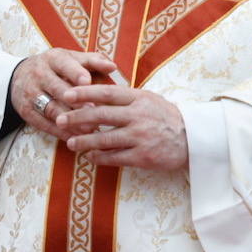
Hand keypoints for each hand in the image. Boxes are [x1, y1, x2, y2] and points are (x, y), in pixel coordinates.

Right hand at [10, 49, 116, 139]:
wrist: (20, 76)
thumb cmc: (57, 67)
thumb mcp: (72, 59)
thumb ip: (93, 61)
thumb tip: (113, 66)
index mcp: (53, 59)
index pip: (64, 65)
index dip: (76, 74)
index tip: (88, 82)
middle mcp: (39, 75)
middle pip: (57, 89)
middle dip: (75, 101)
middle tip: (94, 111)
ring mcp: (31, 94)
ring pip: (50, 108)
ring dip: (69, 120)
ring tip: (88, 129)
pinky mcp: (26, 111)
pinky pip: (43, 123)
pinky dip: (59, 132)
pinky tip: (75, 137)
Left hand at [57, 85, 188, 170]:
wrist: (192, 139)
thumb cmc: (167, 118)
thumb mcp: (150, 100)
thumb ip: (127, 99)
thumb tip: (97, 97)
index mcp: (140, 99)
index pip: (107, 93)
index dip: (85, 93)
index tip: (68, 94)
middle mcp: (138, 116)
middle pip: (100, 115)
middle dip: (76, 117)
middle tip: (60, 119)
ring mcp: (140, 137)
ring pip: (104, 139)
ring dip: (84, 142)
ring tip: (70, 143)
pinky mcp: (142, 156)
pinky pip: (114, 157)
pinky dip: (98, 157)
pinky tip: (89, 157)